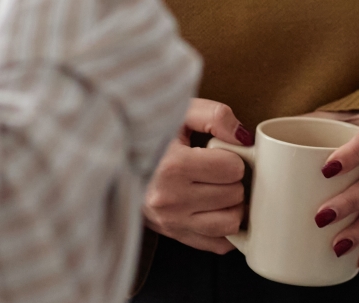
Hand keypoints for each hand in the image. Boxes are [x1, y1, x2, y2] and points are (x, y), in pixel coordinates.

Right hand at [144, 99, 253, 252]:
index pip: (232, 169)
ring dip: (231, 205)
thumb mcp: (178, 114)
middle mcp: (171, 199)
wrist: (115, 162)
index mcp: (173, 167)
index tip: (219, 154)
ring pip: (230, 223)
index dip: (232, 158)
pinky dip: (225, 229)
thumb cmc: (150, 138)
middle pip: (233, 195)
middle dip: (232, 180)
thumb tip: (244, 138)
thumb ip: (214, 117)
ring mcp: (172, 222)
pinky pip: (218, 244)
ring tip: (218, 189)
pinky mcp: (174, 235)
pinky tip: (216, 209)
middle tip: (217, 171)